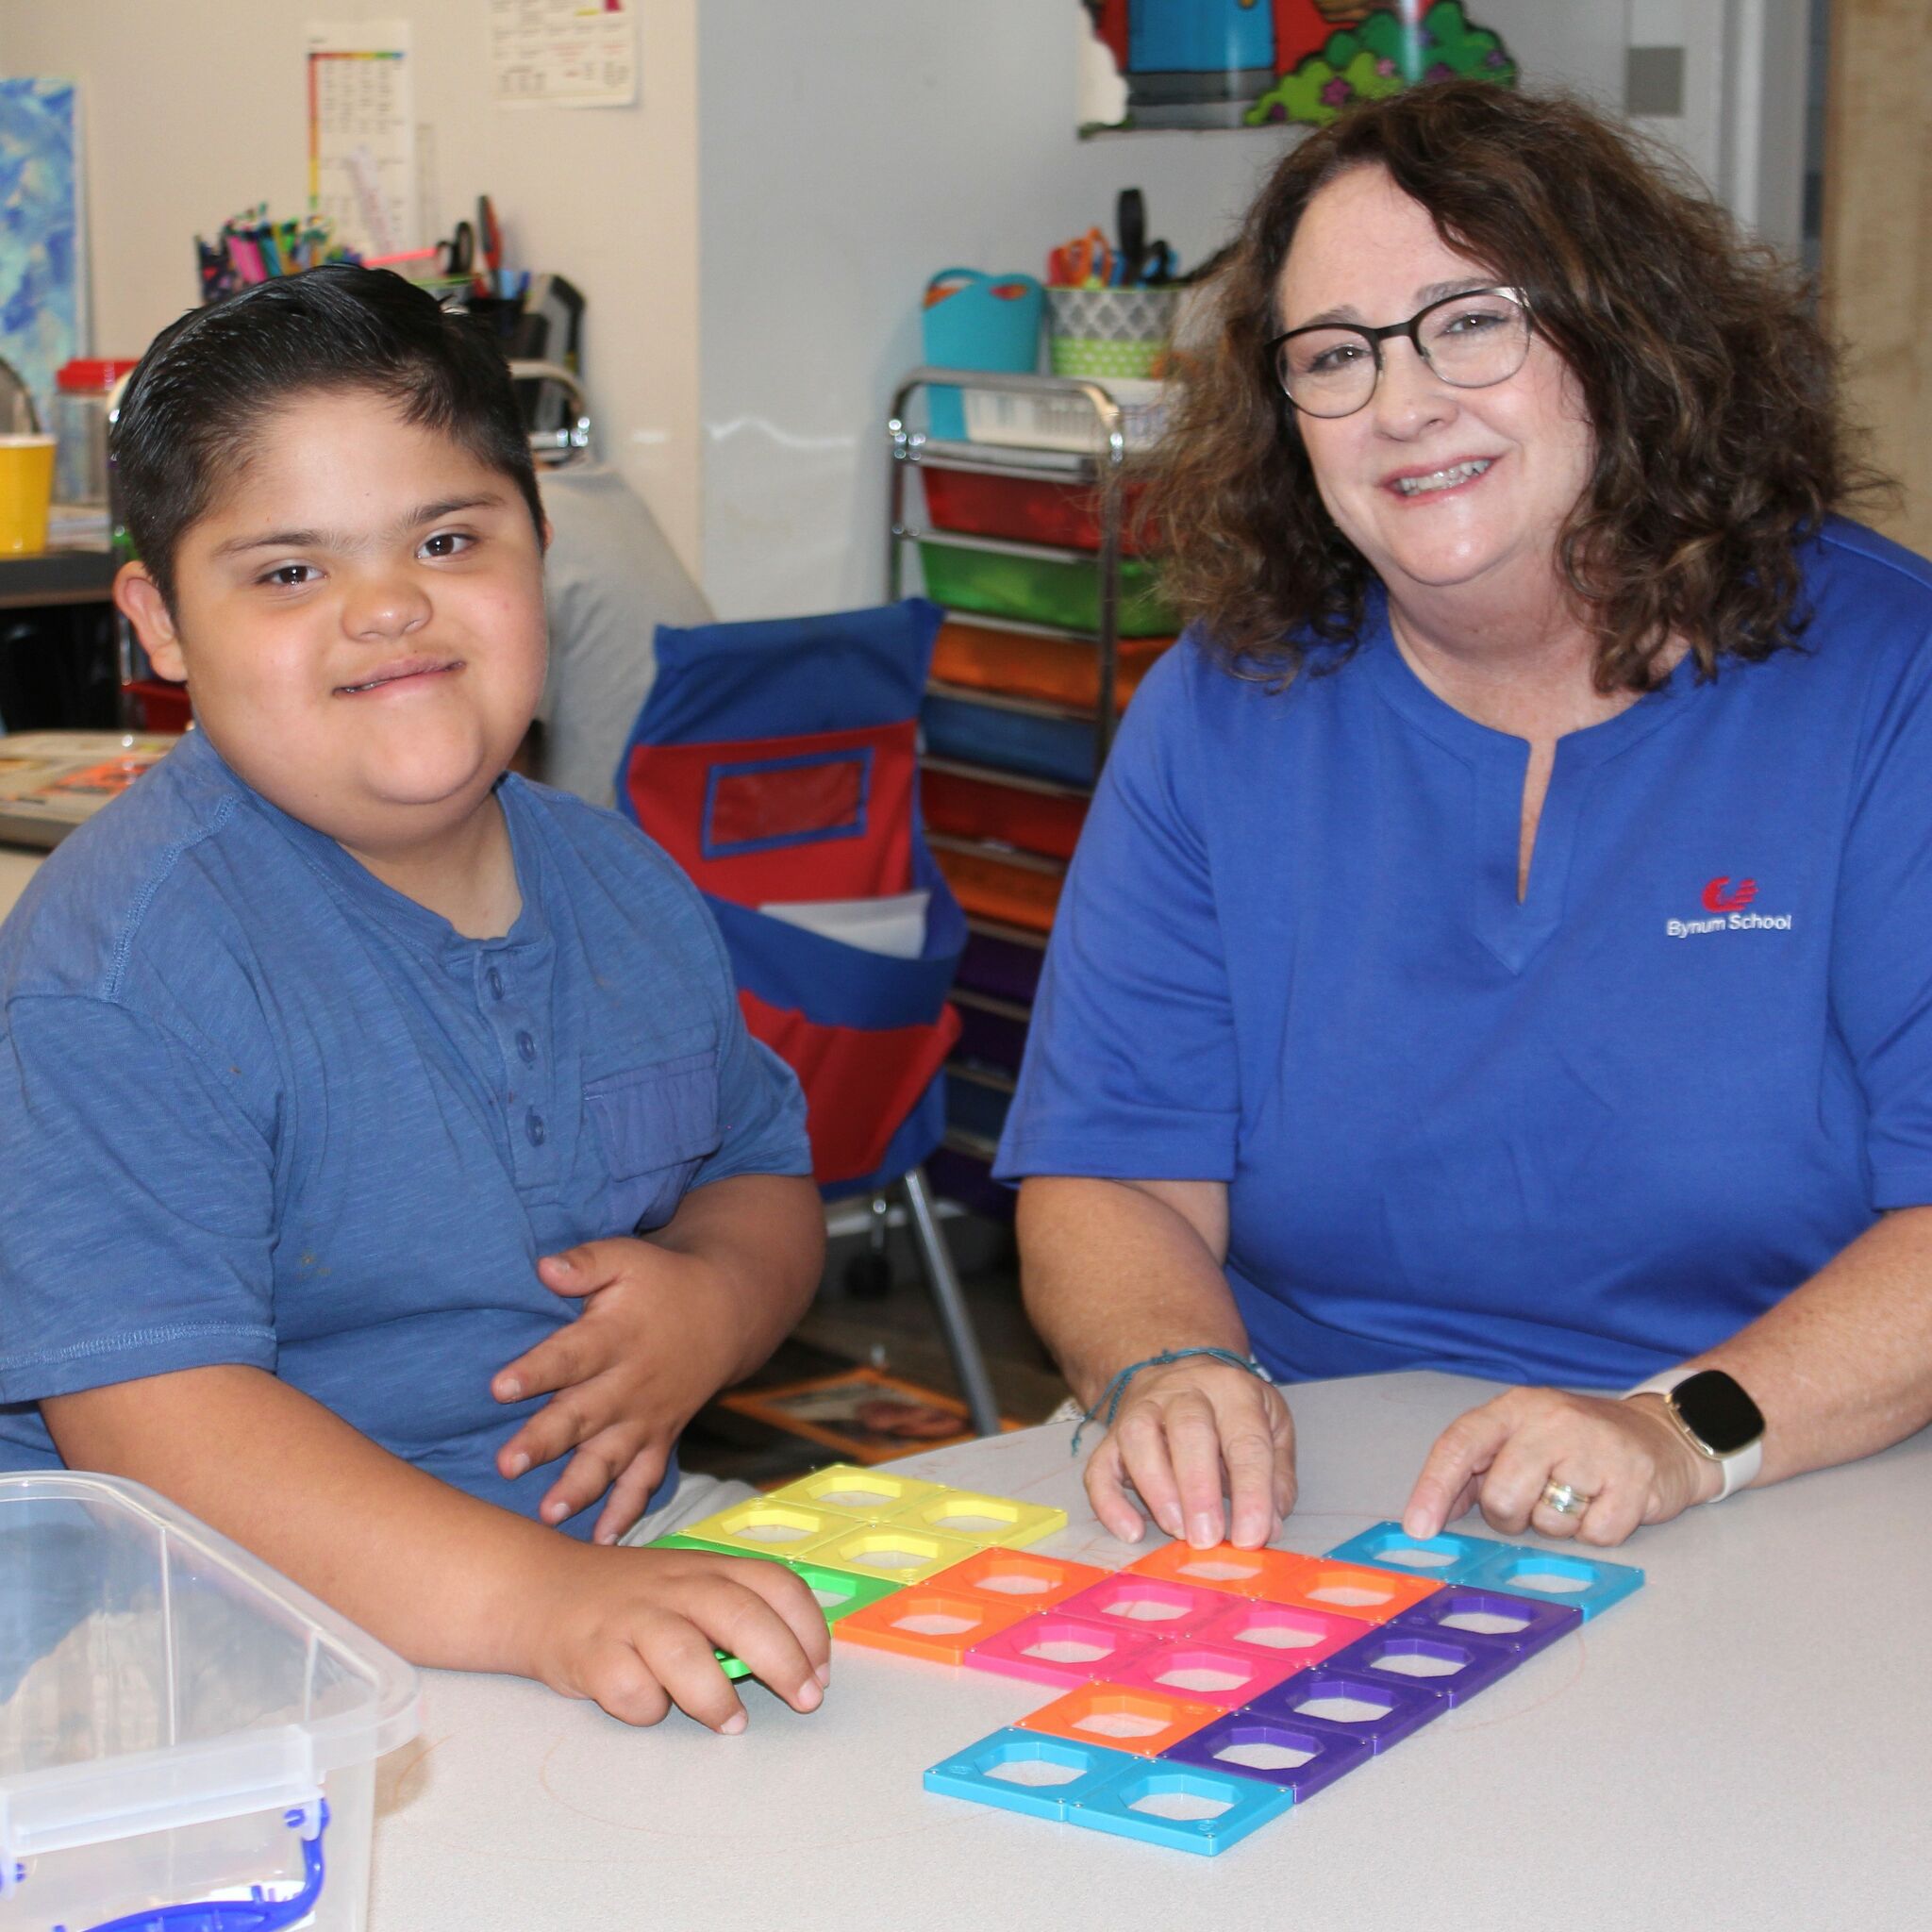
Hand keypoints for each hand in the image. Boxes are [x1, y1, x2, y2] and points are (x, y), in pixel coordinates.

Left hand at [493, 1237, 733, 1542]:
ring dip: (580, 1488)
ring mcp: (646, 1418)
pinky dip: (627, 1513)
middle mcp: (630, 1384)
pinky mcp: (659, 1440)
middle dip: (545, 1441)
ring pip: (610, 1458)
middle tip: (506, 1464)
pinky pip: (645, 1482)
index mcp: (615, 1337)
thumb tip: (543, 1267)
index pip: (569, 1356)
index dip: (535, 1372)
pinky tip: (604, 1544)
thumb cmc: (663, 1282)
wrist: (726, 1311)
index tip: (498, 1388)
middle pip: (581, 1415)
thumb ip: (586, 1263)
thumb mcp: (627, 1259)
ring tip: (548, 1514)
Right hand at [523, 1543, 831, 1730]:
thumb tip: (801, 1664)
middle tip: (805, 1700)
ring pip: (684, 1654)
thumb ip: (738, 1613)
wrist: (544, 1589)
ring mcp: (633, 1617)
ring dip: (717, 1697)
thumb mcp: (690, 1586)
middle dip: (783, 1661)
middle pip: (740, 1615)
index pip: (776, 1584)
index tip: (821, 1671)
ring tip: (732, 1724)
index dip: (808, 1628)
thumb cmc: (636, 1600)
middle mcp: (676, 1586)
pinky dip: (646, 1708)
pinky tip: (650, 1706)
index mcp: (709, 1567)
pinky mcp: (592, 1653)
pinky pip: (629, 1689)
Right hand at [1083, 1359, 1295, 1548]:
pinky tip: (1130, 1531)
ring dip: (1156, 1488)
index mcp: (1234, 1391)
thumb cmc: (1232, 1411)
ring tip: (1175, 1530)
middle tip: (1207, 1539)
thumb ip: (1276, 1477)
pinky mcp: (1112, 1435)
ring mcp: (1142, 1408)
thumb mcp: (1272, 1428)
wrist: (1183, 1376)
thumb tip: (1268, 1526)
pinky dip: (1109, 1501)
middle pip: (1188, 1429)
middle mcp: (1185, 1391)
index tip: (1251, 1538)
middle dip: (1198, 1489)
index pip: (1246, 1440)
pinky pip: (1100, 1464)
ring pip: (1138, 1437)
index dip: (1251, 1492)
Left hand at [1402, 1387, 1720, 1547]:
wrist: (1662, 1434)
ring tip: (1578, 1494)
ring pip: (1548, 1522)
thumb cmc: (1579, 1444)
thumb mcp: (1523, 1440)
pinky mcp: (1635, 1479)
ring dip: (1559, 1524)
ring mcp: (1595, 1447)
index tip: (1419, 1529)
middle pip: (1502, 1497)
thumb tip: (1431, 1514)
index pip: (1459, 1444)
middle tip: (1535, 1502)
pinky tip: (1609, 1503)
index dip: (1434, 1488)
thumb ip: (1478, 1470)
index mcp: (1514, 1408)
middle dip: (1512, 1517)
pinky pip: (1595, 1536)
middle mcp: (1551, 1420)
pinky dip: (1598, 1532)